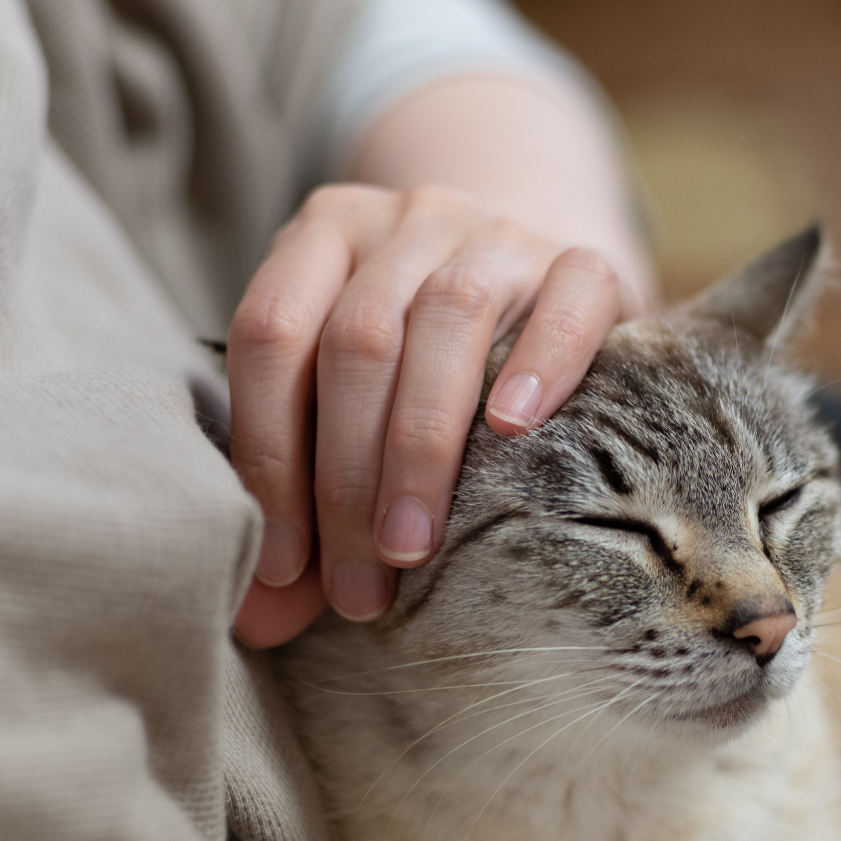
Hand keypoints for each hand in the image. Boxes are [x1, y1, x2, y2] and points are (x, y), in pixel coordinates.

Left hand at [228, 182, 638, 646]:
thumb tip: (255, 622)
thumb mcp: (348, 411)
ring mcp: (497, 233)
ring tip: (412, 546)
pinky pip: (566, 300)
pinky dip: (539, 364)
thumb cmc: (421, 369)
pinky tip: (514, 431)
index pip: (270, 334)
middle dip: (345, 477)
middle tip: (355, 587)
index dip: (267, 455)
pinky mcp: (585, 261)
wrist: (540, 286)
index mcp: (324, 235)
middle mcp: (405, 218)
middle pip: (355, 340)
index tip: (282, 566)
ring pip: (447, 319)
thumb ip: (300, 501)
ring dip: (419, 447)